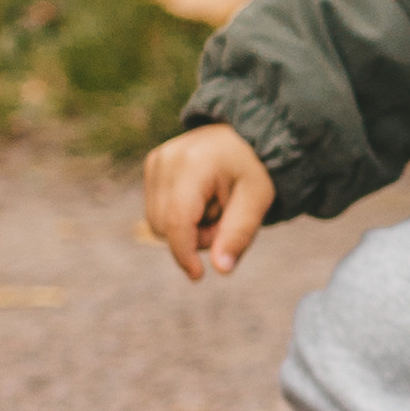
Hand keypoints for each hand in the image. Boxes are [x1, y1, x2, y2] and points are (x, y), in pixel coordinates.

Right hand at [144, 124, 276, 279]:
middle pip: (164, 227)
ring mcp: (156, 160)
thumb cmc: (254, 168)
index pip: (176, 221)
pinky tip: (200, 200)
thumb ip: (238, 234)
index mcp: (194, 164)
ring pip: (156, 222)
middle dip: (194, 237)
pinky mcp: (152, 165)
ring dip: (186, 228)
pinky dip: (178, 216)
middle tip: (225, 219)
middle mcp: (167, 159)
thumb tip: (220, 269)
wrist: (245, 134)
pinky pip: (156, 211)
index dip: (184, 254)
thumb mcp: (257, 200)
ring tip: (214, 208)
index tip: (198, 275)